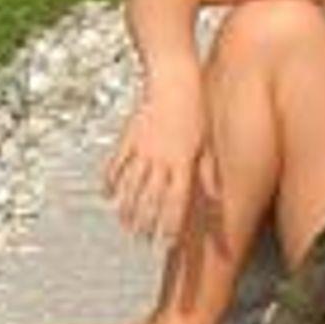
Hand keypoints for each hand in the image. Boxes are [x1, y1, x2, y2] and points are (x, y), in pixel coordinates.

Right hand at [105, 74, 215, 243]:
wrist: (174, 79)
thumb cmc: (196, 113)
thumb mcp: (207, 145)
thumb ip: (209, 175)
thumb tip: (217, 200)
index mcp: (184, 163)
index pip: (177, 201)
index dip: (171, 224)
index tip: (166, 243)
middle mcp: (163, 159)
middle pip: (151, 198)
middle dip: (146, 222)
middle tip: (141, 239)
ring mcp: (144, 148)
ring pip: (131, 184)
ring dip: (126, 206)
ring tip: (124, 224)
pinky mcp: (130, 136)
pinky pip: (117, 162)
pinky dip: (111, 179)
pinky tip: (107, 194)